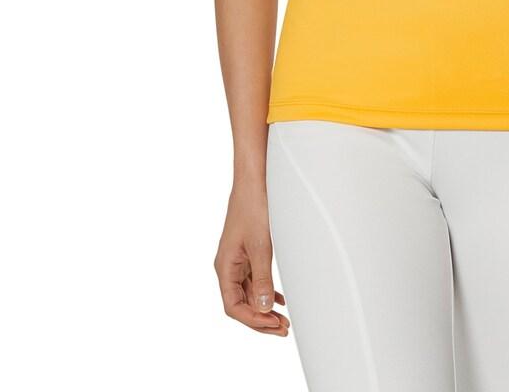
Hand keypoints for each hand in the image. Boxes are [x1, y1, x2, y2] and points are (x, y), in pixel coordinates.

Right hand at [214, 179, 289, 335]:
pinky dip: (266, 291)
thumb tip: (262, 308)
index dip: (253, 320)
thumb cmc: (254, 207)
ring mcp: (237, 259)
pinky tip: (279, 299)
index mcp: (224, 266)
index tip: (274, 324)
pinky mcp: (247, 251)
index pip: (234, 306)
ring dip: (265, 307)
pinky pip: (254, 279)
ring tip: (284, 320)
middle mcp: (228, 266)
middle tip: (284, 328)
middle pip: (241, 303)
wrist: (255, 180)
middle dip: (261, 318)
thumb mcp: (261, 245)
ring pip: (249, 293)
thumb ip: (261, 277)